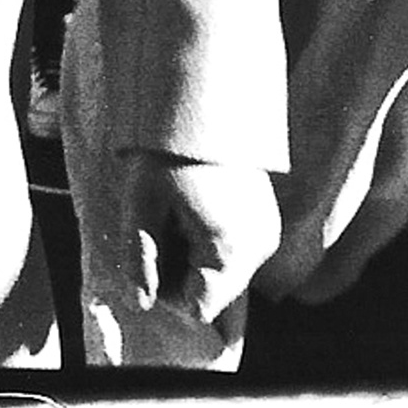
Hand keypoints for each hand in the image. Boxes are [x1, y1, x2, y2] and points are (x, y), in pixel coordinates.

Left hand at [103, 151, 277, 328]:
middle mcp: (259, 247)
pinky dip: (210, 242)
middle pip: (213, 292)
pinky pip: (235, 252)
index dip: (166, 291)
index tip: (150, 252)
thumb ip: (140, 258)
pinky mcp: (266, 220)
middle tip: (160, 225)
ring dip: (194, 256)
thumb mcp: (142, 203)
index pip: (198, 307)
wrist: (201, 100)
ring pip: (223, 273)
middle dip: (180, 271)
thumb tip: (141, 301)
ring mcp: (267, 233)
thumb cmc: (167, 150)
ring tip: (177, 212)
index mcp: (230, 249)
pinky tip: (194, 208)